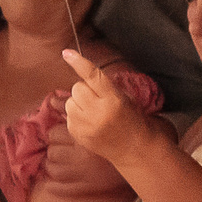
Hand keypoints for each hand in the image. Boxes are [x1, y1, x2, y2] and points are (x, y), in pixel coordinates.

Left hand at [61, 50, 157, 167]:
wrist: (135, 148)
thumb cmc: (133, 119)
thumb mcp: (125, 98)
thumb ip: (105, 87)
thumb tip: (82, 74)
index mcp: (113, 100)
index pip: (93, 76)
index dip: (79, 62)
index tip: (67, 53)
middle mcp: (98, 112)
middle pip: (77, 88)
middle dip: (85, 90)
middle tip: (98, 99)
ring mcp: (86, 125)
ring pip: (69, 102)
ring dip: (79, 103)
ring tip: (95, 113)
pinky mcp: (77, 134)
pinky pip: (68, 116)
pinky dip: (77, 117)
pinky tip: (91, 123)